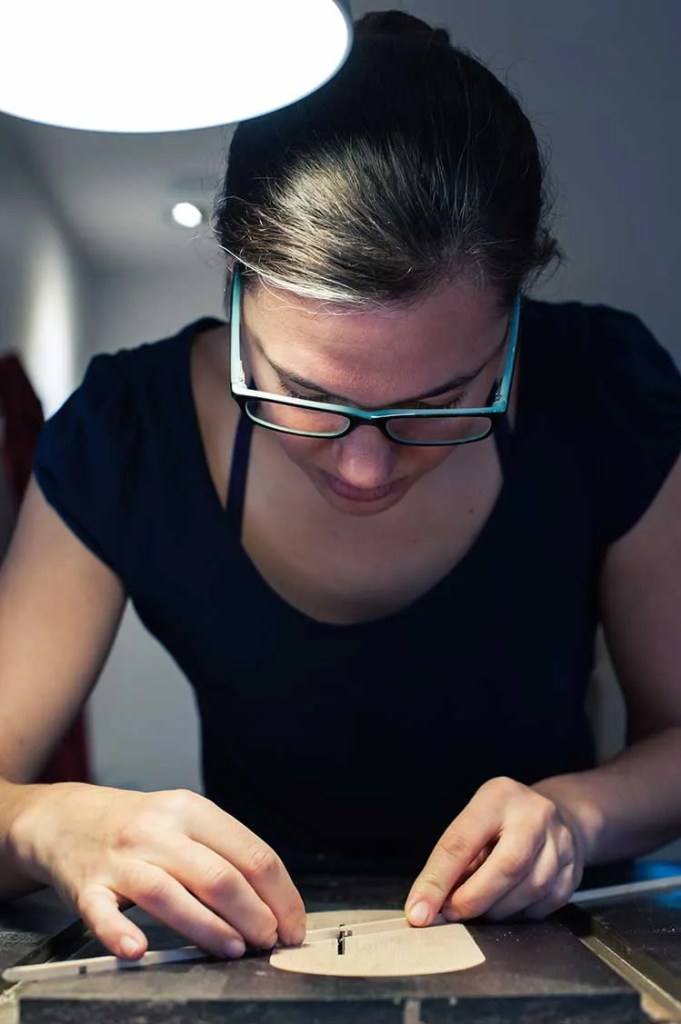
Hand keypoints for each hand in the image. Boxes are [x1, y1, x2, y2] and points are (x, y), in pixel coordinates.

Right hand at [9, 783, 305, 959]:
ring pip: (170, 893)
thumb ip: (223, 853)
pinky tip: (138, 949)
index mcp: (192, 811)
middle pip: (219, 875)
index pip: (252, 853)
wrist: (67, 818)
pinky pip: (104, 912)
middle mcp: (159, 830)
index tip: (293, 925)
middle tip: (270, 941)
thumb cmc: (138, 827)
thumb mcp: (184, 821)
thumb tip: (273, 902)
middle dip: (255, 915)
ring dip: (209, 927)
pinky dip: (120, 933)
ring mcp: (122, 859)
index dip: (281, 895)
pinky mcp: (87, 887)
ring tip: (235, 949)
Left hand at [405, 776, 584, 924]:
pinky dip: (520, 914)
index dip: (437, 881)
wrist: (559, 815)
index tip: (419, 910)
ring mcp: (560, 841)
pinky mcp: (574, 869)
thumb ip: (454, 860)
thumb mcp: (476, 822)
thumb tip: (428, 905)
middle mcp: (533, 815)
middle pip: (506, 867)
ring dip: (496, 910)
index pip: (462, 841)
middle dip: (473, 900)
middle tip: (451, 915)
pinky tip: (509, 905)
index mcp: (498, 797)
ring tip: (480, 909)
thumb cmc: (504, 821)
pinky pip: (545, 905)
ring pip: (529, 890)